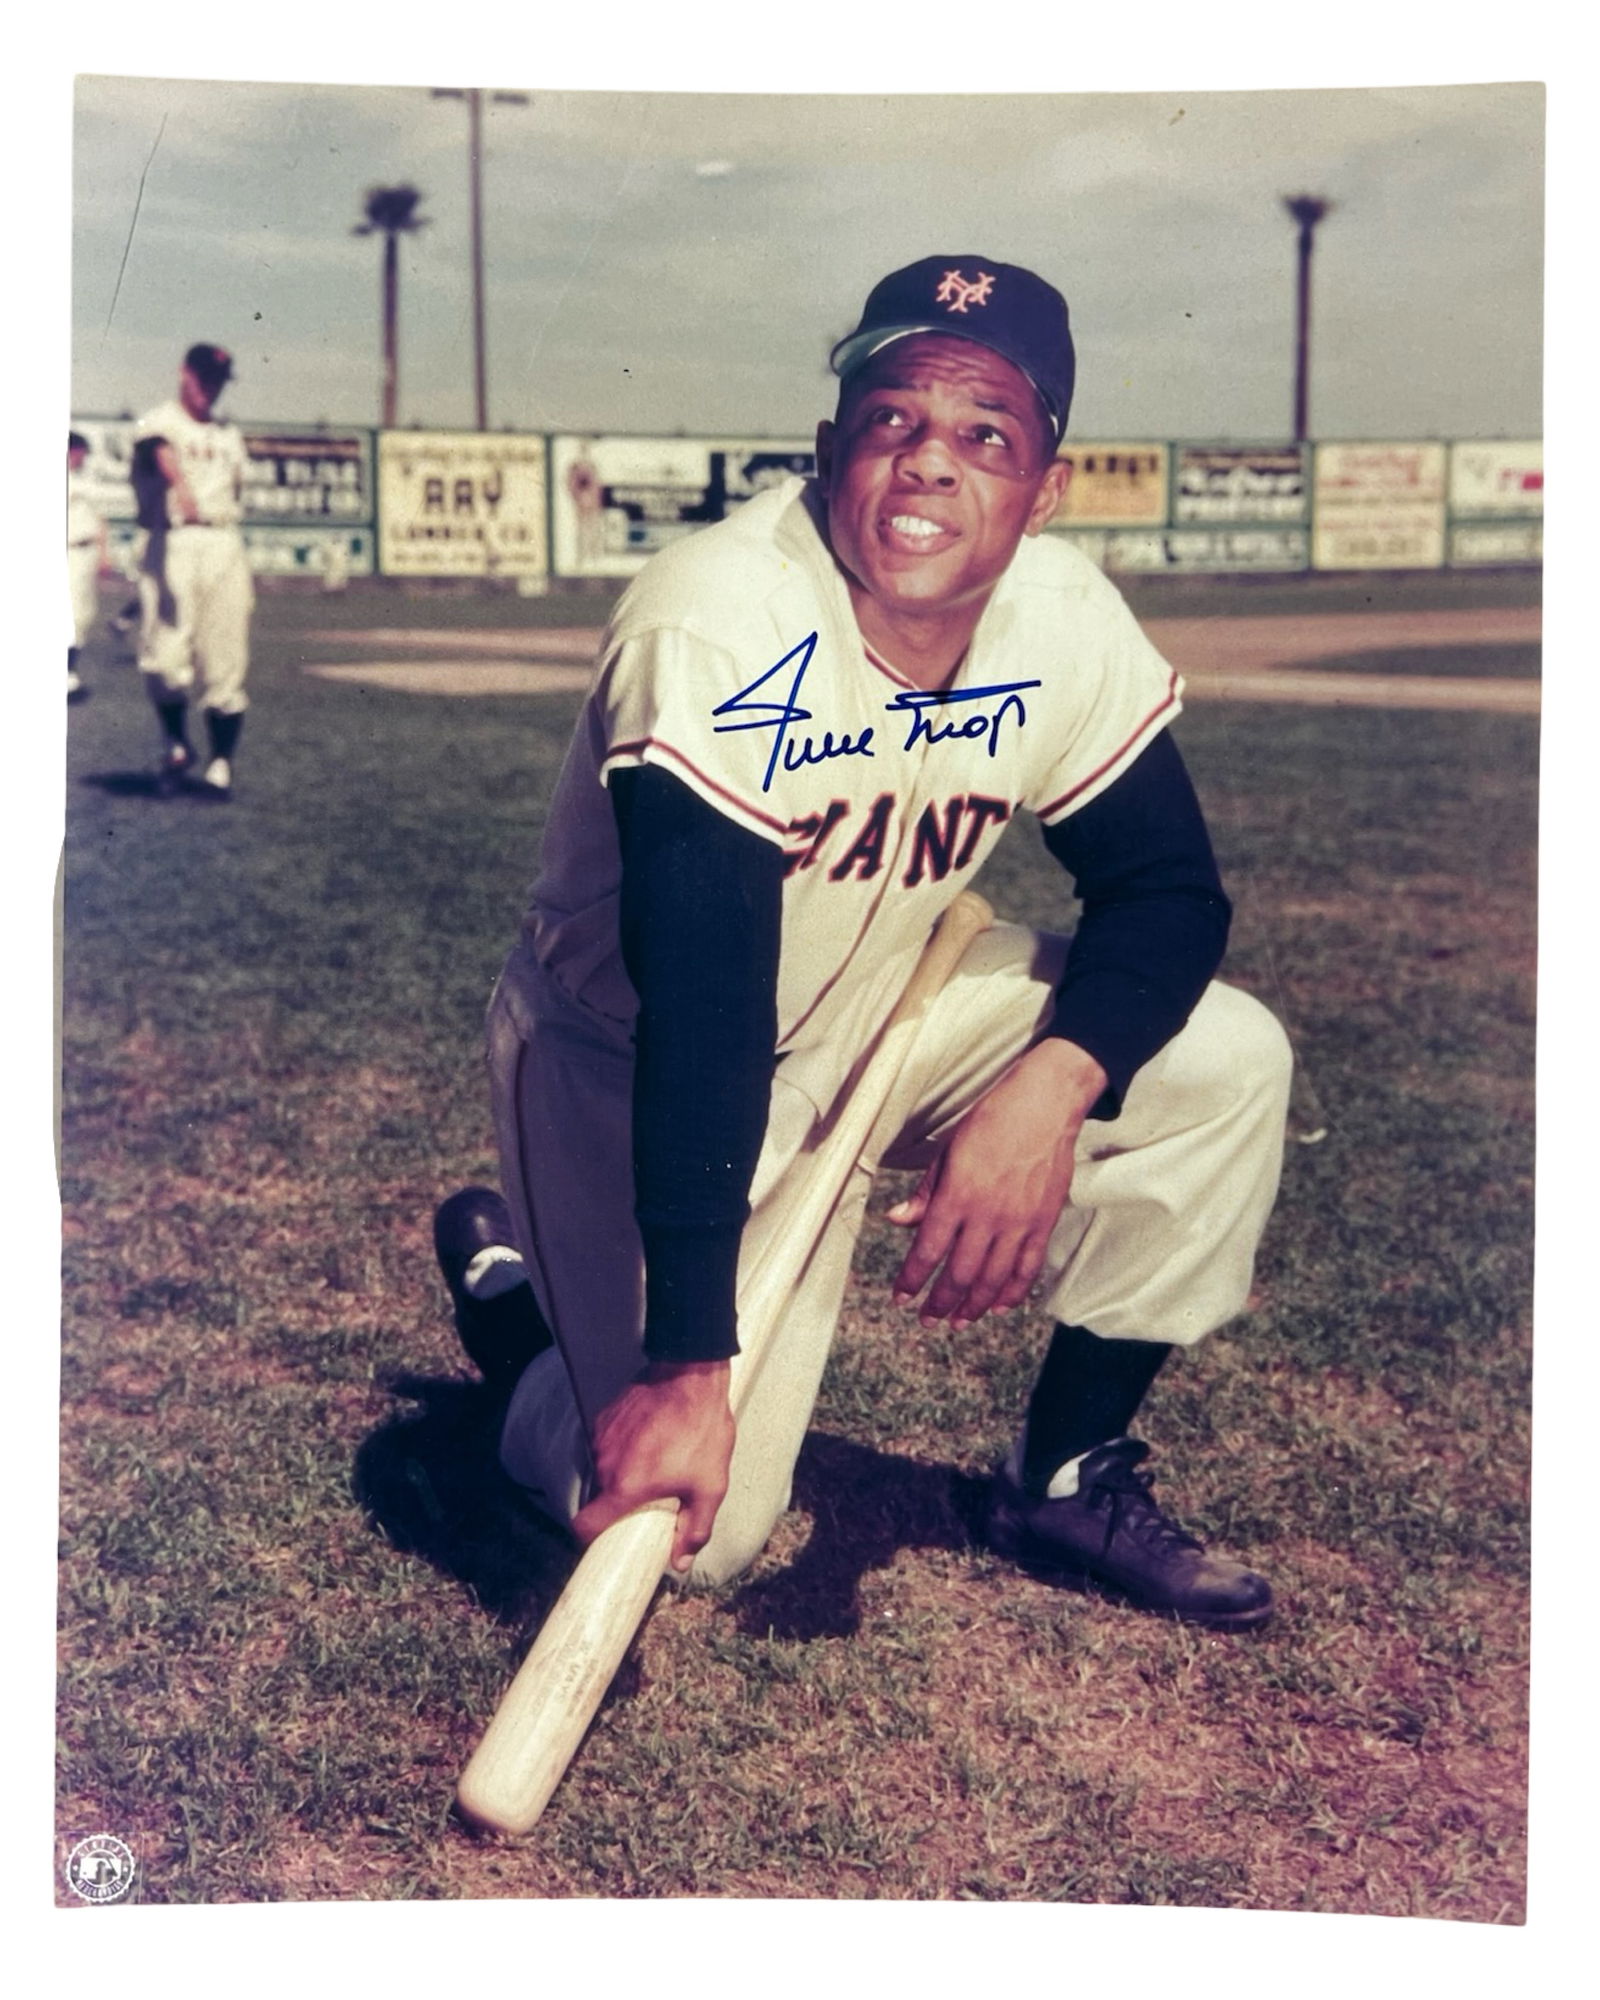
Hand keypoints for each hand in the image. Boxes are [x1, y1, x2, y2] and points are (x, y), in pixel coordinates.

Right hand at [571, 1359, 734, 1573]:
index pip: (584, 1525)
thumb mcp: (709, 1486)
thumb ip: (694, 1528)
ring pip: (601, 1470)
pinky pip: (604, 1445)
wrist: (691, 1377)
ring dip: (619, 1475)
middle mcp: (605, 1465)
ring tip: (651, 1465)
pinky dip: (620, 1450)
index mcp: (625, 1487)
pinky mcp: (604, 1418)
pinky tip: (646, 1441)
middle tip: (645, 1499)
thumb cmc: (701, 1431)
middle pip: (597, 1498)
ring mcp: (601, 1438)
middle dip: (616, 1504)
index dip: (589, 1538)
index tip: (604, 1540)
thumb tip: (681, 1562)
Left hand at [887, 1038, 1107, 1329]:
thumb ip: (926, 1192)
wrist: (1043, 1105)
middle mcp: (987, 1216)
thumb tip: (898, 1219)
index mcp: (957, 1196)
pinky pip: (1027, 1269)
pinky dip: (1012, 1292)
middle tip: (926, 1319)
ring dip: (972, 1306)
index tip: (900, 1298)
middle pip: (959, 1274)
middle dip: (939, 1302)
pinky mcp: (1044, 1224)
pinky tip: (999, 1307)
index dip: (912, 1280)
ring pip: (993, 1279)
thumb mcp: (947, 1151)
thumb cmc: (991, 1121)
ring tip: (958, 1322)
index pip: (928, 1251)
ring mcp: (1019, 1223)